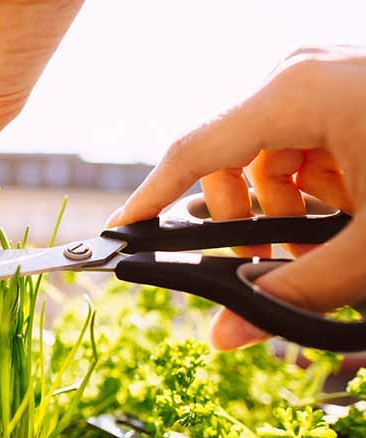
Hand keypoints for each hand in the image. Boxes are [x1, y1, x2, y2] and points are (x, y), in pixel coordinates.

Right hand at [107, 46, 365, 349]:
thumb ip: (293, 293)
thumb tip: (227, 334)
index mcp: (296, 93)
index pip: (192, 153)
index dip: (148, 200)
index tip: (121, 234)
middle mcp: (301, 76)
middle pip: (228, 159)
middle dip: (243, 221)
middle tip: (269, 265)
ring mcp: (326, 81)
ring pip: (264, 157)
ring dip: (280, 210)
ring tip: (322, 244)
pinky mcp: (347, 93)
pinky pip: (300, 147)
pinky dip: (311, 190)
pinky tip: (346, 212)